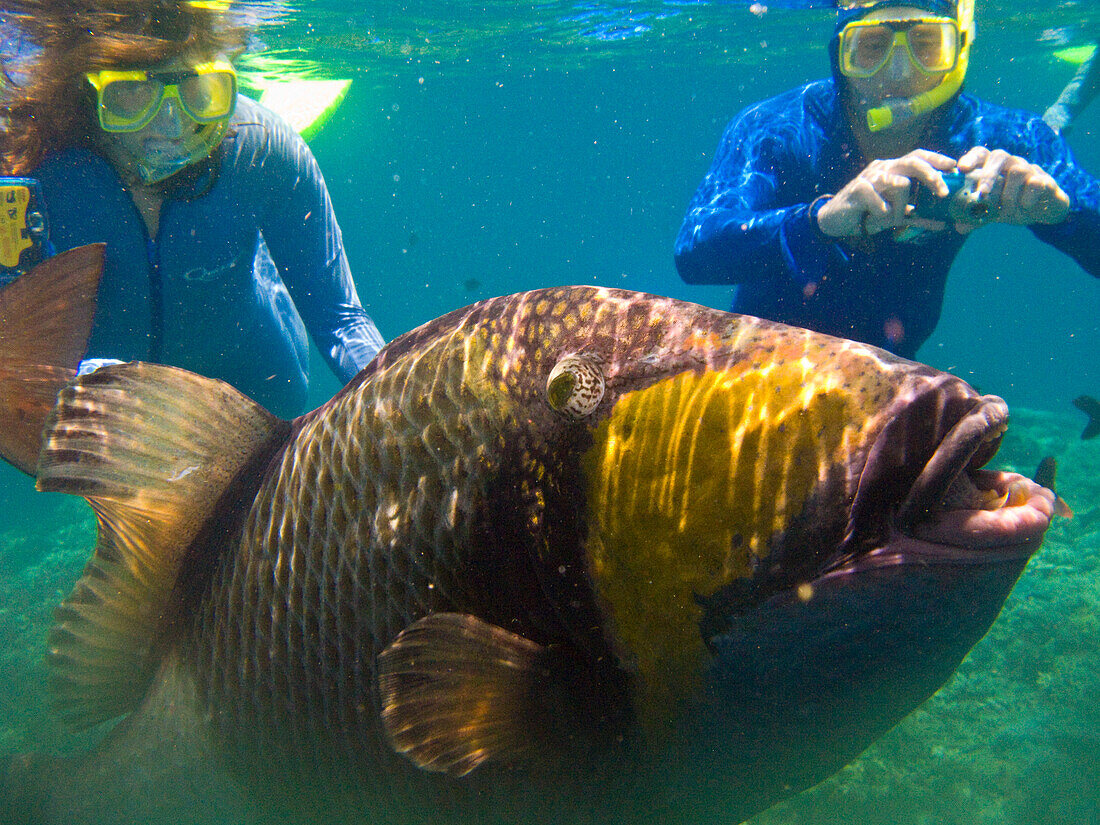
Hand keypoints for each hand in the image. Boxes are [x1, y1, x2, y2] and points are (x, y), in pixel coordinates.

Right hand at [816, 149, 957, 239]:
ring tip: (890, 217)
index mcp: (893, 169)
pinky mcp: (859, 188)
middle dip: (932, 176)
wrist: (833, 220)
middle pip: (914, 161)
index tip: (954, 166)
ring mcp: (870, 176)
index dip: (937, 159)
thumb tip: (942, 224)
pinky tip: (873, 217)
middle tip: (943, 193)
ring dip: (900, 206)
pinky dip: (882, 212)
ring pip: (901, 183)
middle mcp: (883, 167)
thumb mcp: (895, 217)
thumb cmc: (865, 215)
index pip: (918, 156)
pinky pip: (881, 201)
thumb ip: (917, 217)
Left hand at [955, 147, 1069, 230]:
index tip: (961, 168)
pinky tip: (1025, 206)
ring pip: (1017, 172)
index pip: (981, 153)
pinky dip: (1027, 198)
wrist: (1043, 209)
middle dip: (988, 174)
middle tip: (983, 192)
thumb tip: (960, 228)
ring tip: (1006, 211)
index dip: (971, 158)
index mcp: (993, 166)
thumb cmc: (1011, 205)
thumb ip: (976, 218)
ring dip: (1009, 195)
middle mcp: (1010, 163)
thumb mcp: (992, 212)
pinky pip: (1035, 184)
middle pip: (999, 156)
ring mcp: (1028, 169)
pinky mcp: (1044, 179)